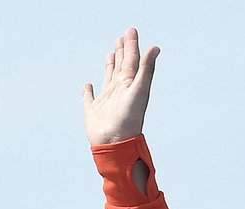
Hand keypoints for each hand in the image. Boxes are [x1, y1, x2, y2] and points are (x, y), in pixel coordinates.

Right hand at [84, 27, 159, 147]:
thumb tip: (155, 47)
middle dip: (122, 51)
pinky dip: (88, 91)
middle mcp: (119, 90)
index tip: (131, 30)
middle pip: (121, 65)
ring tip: (110, 53)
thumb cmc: (129, 119)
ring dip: (109, 65)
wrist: (115, 143)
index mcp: (129, 84)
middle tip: (122, 36)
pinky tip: (88, 85)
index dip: (131, 45)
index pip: (131, 59)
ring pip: (108, 77)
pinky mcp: (93, 111)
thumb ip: (146, 68)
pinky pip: (90, 98)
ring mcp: (106, 100)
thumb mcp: (139, 90)